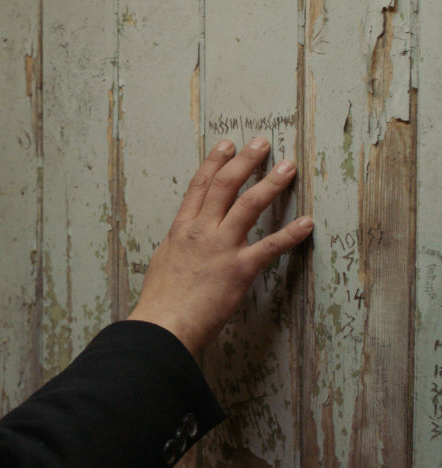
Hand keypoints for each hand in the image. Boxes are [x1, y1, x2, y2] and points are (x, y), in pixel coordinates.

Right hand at [127, 137, 312, 359]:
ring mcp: (221, 248)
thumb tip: (183, 241)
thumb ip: (178, 246)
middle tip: (262, 144)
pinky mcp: (239, 270)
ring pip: (248, 206)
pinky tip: (306, 223)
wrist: (163, 323)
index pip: (199, 186)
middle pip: (225, 185)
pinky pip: (270, 247)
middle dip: (245, 161)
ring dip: (271, 183)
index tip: (227, 145)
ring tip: (288, 168)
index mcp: (182, 229)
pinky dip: (290, 234)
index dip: (214, 162)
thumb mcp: (164, 263)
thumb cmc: (161, 300)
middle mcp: (201, 231)